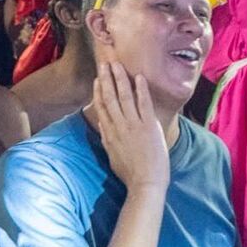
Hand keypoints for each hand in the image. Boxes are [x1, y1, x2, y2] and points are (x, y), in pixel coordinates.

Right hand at [92, 62, 168, 193]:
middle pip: (110, 97)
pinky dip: (141, 89)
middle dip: (106, 78)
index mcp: (110, 134)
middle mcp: (119, 126)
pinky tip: (139, 77)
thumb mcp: (112, 156)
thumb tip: (104, 124)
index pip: (101, 107)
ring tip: (117, 64)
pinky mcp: (149, 126)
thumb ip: (108, 139)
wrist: (145, 184)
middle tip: (104, 62)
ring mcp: (133, 125)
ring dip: (120, 78)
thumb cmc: (130, 174)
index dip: (98, 91)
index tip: (97, 79)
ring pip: (124, 96)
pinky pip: (144, 103)